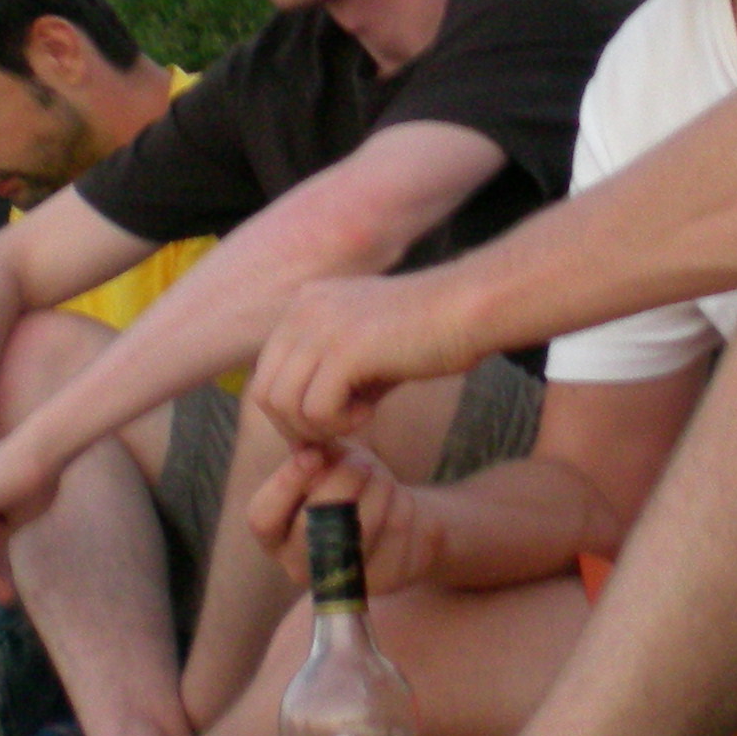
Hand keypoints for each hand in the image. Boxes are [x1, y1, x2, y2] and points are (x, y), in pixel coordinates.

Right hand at [246, 442, 443, 594]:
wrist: (394, 507)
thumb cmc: (350, 479)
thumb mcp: (329, 459)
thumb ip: (314, 453)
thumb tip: (308, 450)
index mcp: (274, 533)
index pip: (262, 518)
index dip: (285, 485)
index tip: (315, 456)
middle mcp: (296, 564)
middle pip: (310, 526)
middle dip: (342, 483)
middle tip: (363, 461)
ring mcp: (334, 579)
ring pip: (354, 533)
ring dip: (375, 491)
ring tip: (380, 474)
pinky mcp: (376, 581)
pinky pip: (386, 541)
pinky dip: (397, 508)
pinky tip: (398, 501)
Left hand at [247, 269, 479, 446]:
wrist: (471, 308)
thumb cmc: (428, 334)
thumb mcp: (363, 348)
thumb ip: (327, 374)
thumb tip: (297, 428)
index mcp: (304, 304)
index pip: (267, 373)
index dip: (292, 413)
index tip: (329, 426)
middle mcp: (302, 309)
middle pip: (264, 392)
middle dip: (297, 427)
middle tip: (340, 431)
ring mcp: (320, 326)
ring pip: (283, 405)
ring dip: (320, 427)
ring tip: (360, 416)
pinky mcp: (343, 349)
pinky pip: (315, 410)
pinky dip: (342, 424)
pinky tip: (373, 409)